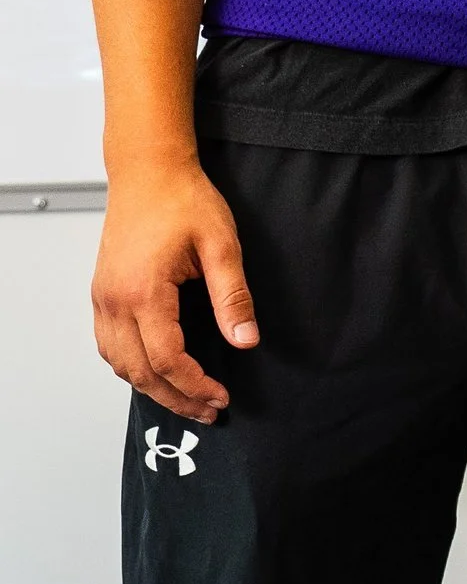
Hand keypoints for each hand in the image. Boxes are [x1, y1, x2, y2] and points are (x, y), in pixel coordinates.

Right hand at [91, 158, 257, 420]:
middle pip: (139, 372)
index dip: (195, 385)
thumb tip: (246, 340)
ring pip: (119, 365)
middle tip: (208, 410)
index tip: (221, 397)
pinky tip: (155, 370)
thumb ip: (233, 295)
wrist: (148, 172)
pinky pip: (109, 347)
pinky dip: (132, 367)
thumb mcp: (222, 244)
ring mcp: (103, 300)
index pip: (167, 359)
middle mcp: (114, 303)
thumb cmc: (184, 200)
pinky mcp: (102, 295)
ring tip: (187, 399)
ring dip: (151, 388)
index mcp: (144, 293)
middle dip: (175, 398)